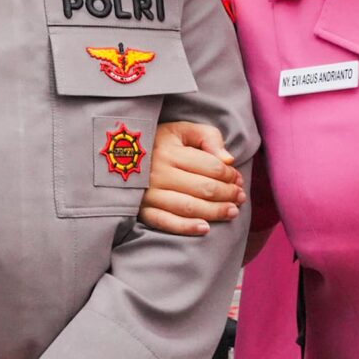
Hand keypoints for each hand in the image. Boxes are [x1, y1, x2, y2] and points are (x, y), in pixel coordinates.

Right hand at [136, 120, 243, 236]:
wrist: (118, 156)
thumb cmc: (159, 142)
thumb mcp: (182, 130)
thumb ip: (208, 138)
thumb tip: (228, 160)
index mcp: (170, 151)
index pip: (210, 166)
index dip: (230, 175)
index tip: (238, 179)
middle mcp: (158, 173)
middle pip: (204, 188)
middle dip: (228, 194)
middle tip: (240, 197)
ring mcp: (149, 194)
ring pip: (190, 207)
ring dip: (215, 212)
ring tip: (232, 212)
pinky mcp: (142, 211)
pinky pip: (166, 223)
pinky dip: (187, 227)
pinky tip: (205, 228)